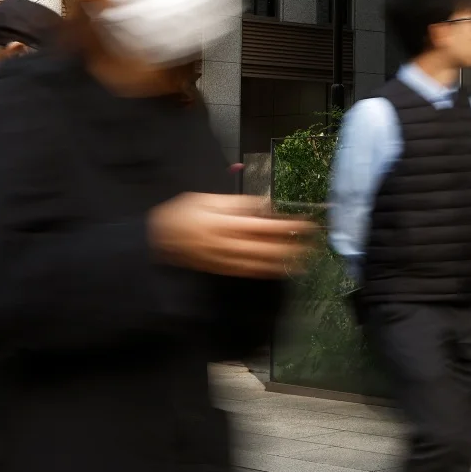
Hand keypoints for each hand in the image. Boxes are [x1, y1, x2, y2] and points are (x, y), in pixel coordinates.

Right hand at [149, 193, 308, 278]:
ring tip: (303, 260)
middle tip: (313, 244)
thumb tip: (263, 206)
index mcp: (226, 222)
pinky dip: (263, 271)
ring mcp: (223, 259)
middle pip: (266, 247)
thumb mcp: (208, 199)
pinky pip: (245, 271)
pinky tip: (277, 270)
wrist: (157, 237)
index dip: (287, 225)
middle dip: (291, 246)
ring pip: (258, 262)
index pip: (265, 225)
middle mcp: (227, 243)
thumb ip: (237, 204)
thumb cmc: (183, 213)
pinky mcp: (219, 268)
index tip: (306, 224)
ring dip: (282, 261)